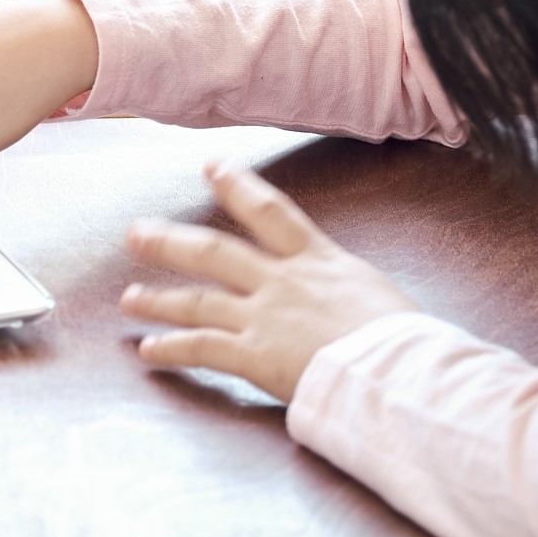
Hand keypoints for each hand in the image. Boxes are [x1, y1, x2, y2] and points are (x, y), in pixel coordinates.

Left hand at [121, 161, 417, 402]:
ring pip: (198, 300)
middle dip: (171, 242)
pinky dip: (172, 349)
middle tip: (136, 232)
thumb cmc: (409, 341)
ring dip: (159, 299)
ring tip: (129, 298)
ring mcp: (265, 317)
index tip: (211, 166)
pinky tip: (148, 351)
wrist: (402, 370)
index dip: (237, 186)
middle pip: (216, 251)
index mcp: (320, 261)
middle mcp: (284, 282)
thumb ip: (352, 292)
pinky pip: (202, 349)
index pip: (271, 211)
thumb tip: (354, 302)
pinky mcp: (254, 356)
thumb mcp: (381, 297)